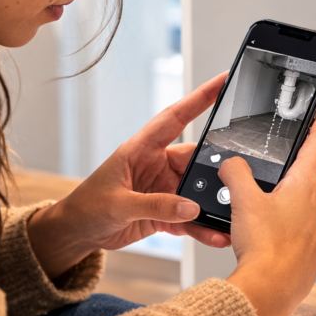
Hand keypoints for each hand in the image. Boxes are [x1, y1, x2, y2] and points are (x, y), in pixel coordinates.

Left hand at [27, 73, 230, 279]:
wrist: (78, 233)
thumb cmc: (87, 207)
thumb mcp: (118, 204)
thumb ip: (155, 205)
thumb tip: (190, 208)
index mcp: (142, 149)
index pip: (176, 117)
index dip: (200, 97)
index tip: (223, 80)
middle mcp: (157, 165)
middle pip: (197, 160)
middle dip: (218, 169)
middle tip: (237, 178)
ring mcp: (164, 188)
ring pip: (198, 192)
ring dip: (212, 205)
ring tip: (229, 217)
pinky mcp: (167, 212)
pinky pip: (191, 218)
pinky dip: (203, 227)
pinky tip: (215, 235)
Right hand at [222, 110, 315, 315]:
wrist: (269, 293)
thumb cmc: (263, 249)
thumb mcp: (241, 200)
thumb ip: (235, 172)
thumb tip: (231, 164)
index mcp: (309, 184)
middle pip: (309, 177)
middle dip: (287, 178)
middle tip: (264, 185)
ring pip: (306, 207)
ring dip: (288, 207)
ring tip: (261, 220)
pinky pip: (305, 233)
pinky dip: (289, 232)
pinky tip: (269, 242)